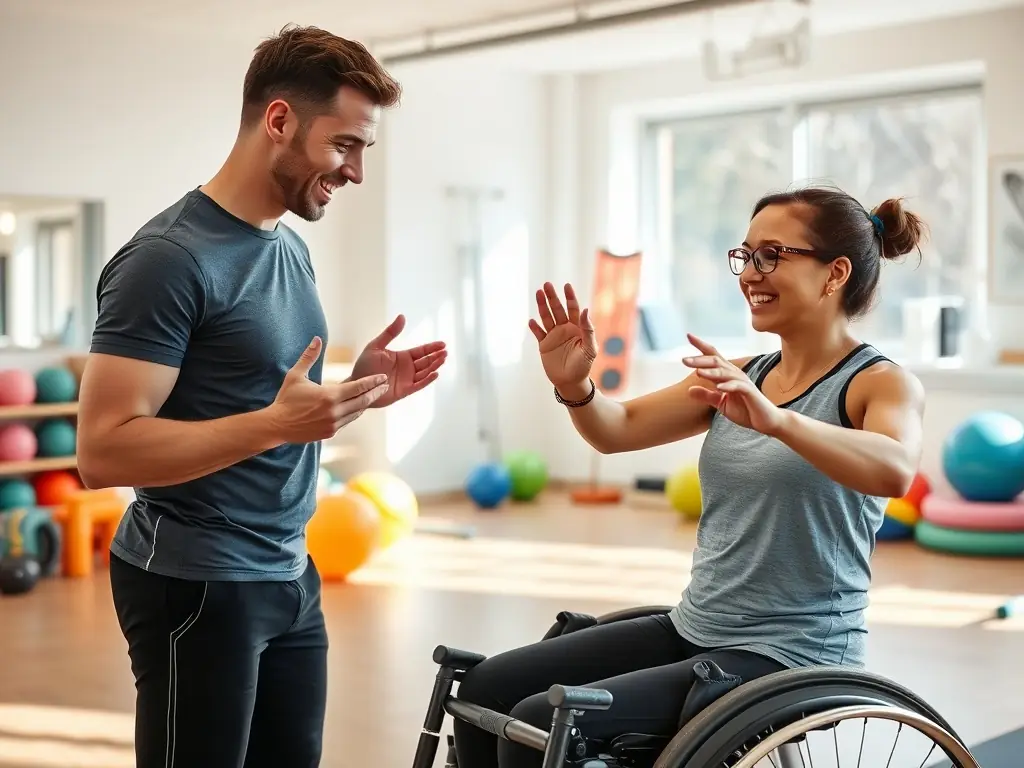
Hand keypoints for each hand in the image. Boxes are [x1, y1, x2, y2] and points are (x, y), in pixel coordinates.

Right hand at [269, 337, 390, 441]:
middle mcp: (335, 411)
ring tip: (374, 395)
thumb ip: (309, 356)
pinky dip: (354, 413)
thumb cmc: (286, 398)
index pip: (358, 387)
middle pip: (363, 401)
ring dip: (366, 403)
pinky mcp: (330, 432)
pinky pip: (348, 421)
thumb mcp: (296, 375)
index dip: (373, 382)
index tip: (383, 377)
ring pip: (357, 412)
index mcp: (329, 396)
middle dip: (376, 392)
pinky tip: (358, 407)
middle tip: (385, 386)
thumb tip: (317, 339)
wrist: (276, 425)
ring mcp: (333, 424)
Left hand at [350, 314, 446, 407]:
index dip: (432, 347)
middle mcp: (407, 368)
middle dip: (436, 356)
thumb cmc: (364, 366)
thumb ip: (390, 333)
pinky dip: (428, 380)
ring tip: (443, 359)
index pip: (421, 351)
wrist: (357, 385)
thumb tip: (402, 317)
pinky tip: (435, 373)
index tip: (442, 344)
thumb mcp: (376, 346)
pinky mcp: (405, 390)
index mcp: (402, 357)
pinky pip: (419, 384)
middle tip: (445, 351)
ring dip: (434, 366)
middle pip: (426, 361)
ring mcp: (407, 379)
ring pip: (425, 372)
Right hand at [528, 282, 597, 396]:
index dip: (570, 297)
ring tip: (538, 293)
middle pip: (557, 309)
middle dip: (552, 297)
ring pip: (546, 318)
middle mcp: (564, 329)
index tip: (566, 286)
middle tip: (546, 285)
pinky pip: (539, 334)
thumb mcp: (590, 348)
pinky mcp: (544, 345)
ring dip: (542, 306)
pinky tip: (532, 321)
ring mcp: (553, 336)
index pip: (573, 308)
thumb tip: (585, 309)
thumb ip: (588, 329)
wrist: (571, 382)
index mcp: (577, 328)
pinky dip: (535, 327)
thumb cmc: (584, 365)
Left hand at [683, 334, 785, 435]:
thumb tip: (688, 389)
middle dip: (700, 360)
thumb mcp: (721, 403)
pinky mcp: (750, 392)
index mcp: (727, 375)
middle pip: (716, 361)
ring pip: (725, 372)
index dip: (701, 345)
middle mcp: (735, 374)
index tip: (689, 336)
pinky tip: (718, 387)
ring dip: (711, 372)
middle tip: (684, 360)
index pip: (713, 356)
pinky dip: (728, 386)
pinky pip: (738, 386)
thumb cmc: (745, 410)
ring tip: (697, 372)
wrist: (766, 421)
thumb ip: (707, 396)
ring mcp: (743, 382)